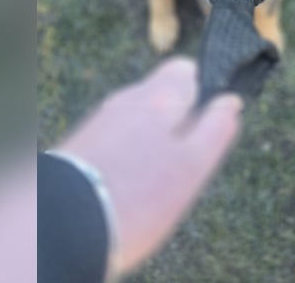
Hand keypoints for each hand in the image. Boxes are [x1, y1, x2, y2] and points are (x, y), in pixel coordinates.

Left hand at [57, 57, 242, 272]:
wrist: (63, 225)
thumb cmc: (139, 195)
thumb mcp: (193, 165)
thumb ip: (216, 128)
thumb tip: (231, 101)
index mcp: (159, 96)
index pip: (186, 69)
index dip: (203, 90)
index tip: (209, 123)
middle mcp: (126, 98)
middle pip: (160, 95)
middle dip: (178, 119)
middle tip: (185, 162)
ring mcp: (100, 120)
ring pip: (137, 118)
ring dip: (152, 138)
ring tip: (156, 180)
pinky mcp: (80, 143)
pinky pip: (115, 138)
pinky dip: (128, 153)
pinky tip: (129, 184)